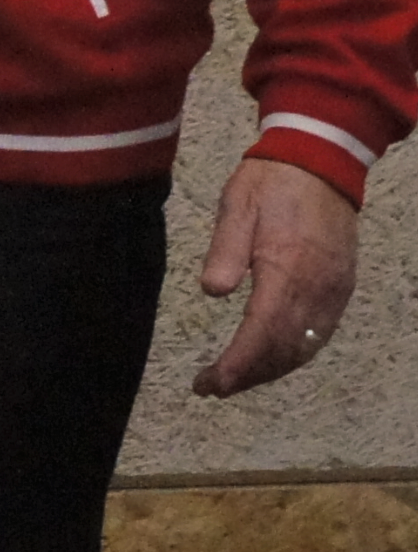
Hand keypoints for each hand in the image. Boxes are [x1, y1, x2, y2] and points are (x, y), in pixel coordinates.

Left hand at [191, 156, 357, 396]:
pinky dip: (293, 354)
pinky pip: (320, 334)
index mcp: (288, 268)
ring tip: (234, 380)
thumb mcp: (237, 206)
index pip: (263, 333)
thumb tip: (213, 292)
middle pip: (285, 350)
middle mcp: (318, 288)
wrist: (320, 164)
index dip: (238, 364)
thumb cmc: (270, 184)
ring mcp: (334, 291)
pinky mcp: (341, 289)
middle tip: (212, 388)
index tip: (211, 383)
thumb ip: (225, 250)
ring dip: (270, 369)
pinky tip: (270, 359)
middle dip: (249, 375)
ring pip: (305, 348)